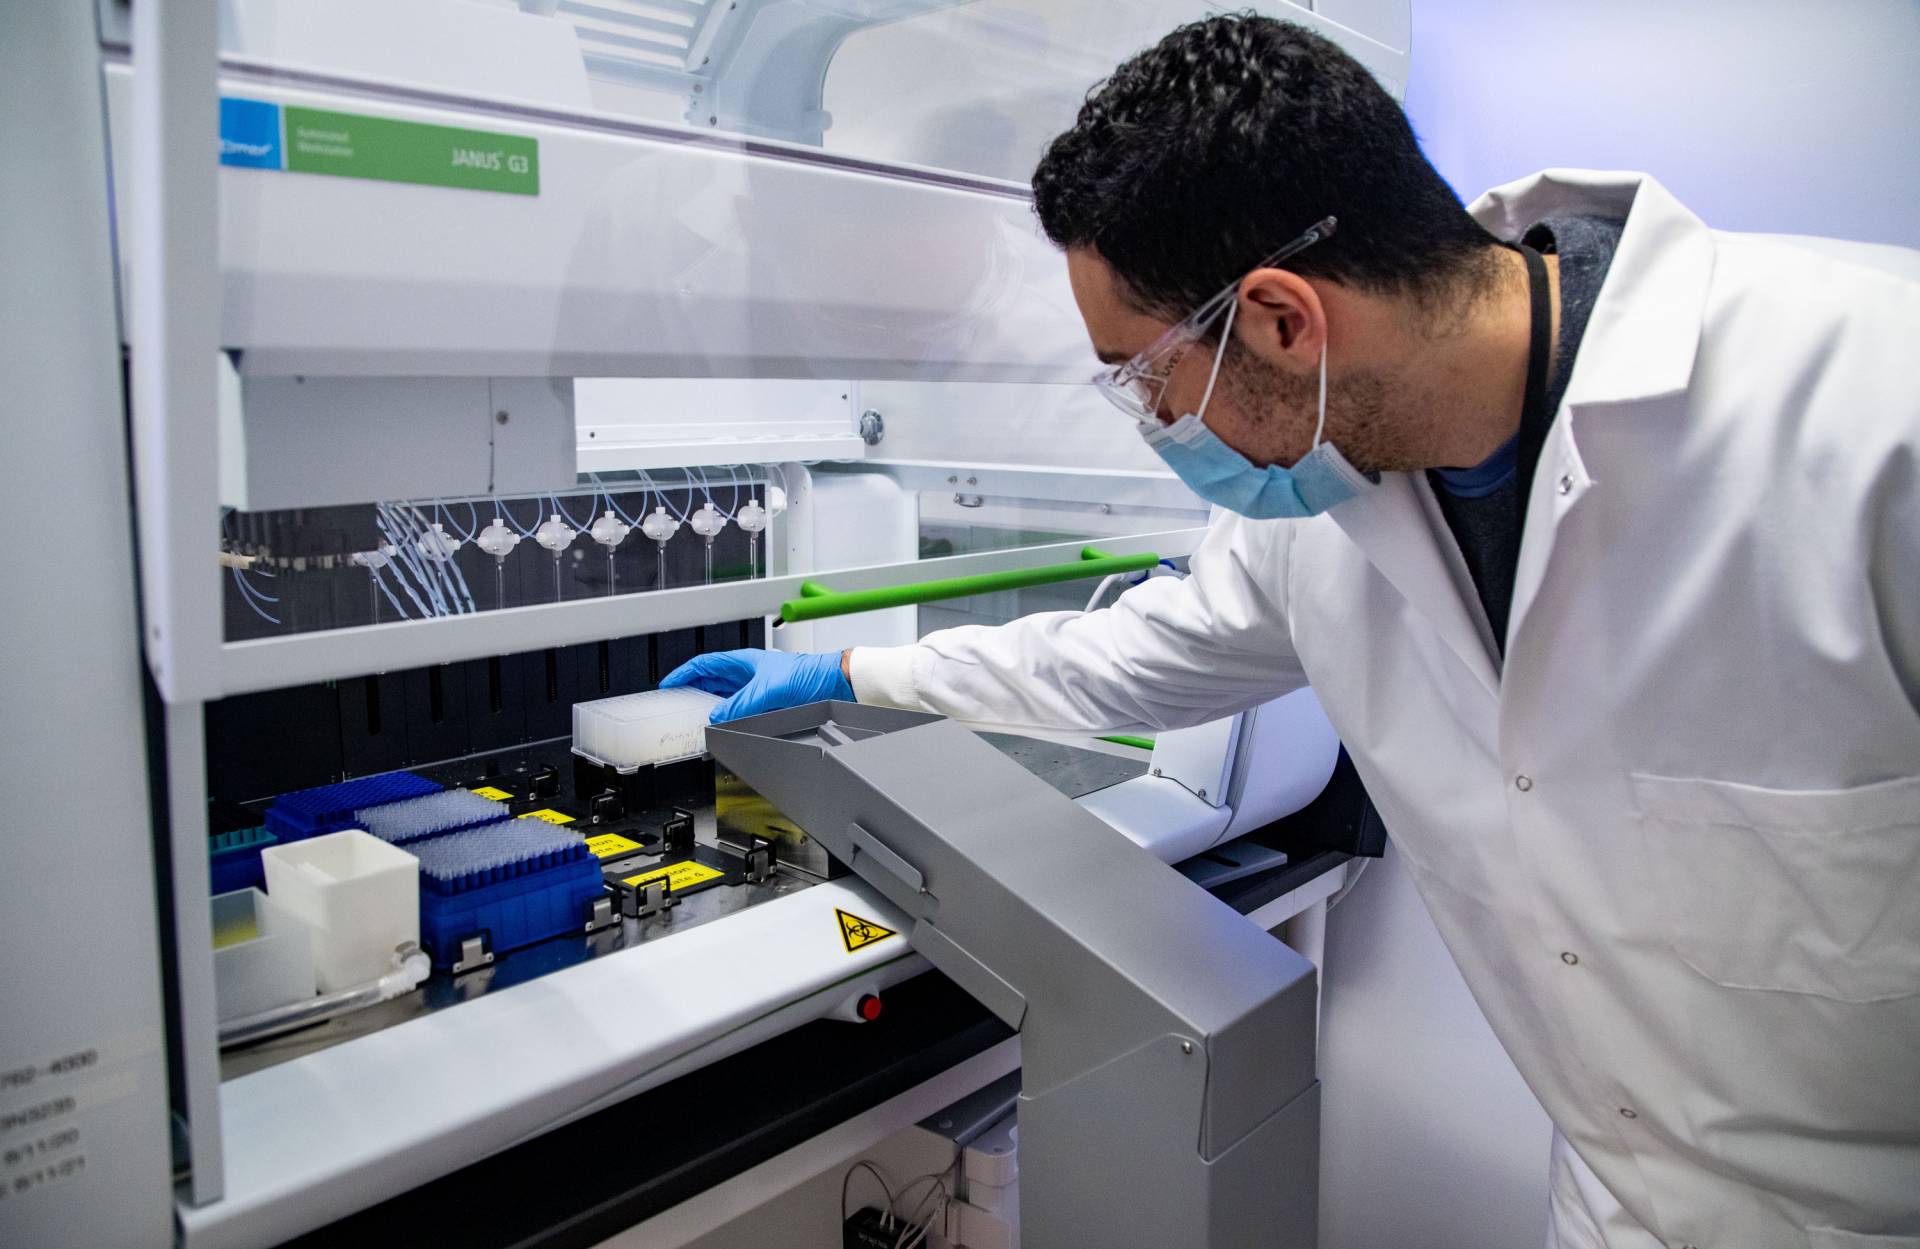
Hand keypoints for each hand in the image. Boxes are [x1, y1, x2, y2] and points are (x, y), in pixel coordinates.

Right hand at [659, 649, 853, 723]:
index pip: (706, 664)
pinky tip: (724, 727)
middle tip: (677, 704)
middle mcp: (749, 674)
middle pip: (712, 681)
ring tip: (695, 718)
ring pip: (725, 698)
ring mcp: (758, 689)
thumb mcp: (769, 688)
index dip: (684, 673)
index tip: (669, 684)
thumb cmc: (810, 674)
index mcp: (745, 662)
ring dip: (710, 707)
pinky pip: (740, 711)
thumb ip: (742, 703)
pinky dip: (728, 719)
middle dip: (693, 691)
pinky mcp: (768, 704)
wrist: (836, 684)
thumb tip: (718, 716)